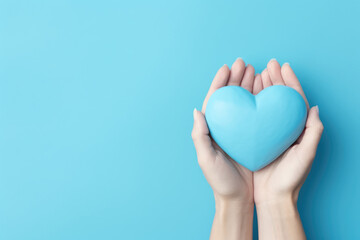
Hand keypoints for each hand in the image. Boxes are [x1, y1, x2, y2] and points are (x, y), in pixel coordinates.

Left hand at [191, 58, 260, 239]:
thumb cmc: (219, 181)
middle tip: (244, 63)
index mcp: (211, 130)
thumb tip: (196, 111)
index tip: (226, 67)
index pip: (214, 100)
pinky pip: (255, 114)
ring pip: (243, 102)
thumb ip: (200, 135)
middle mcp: (225, 127)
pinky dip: (258, 101)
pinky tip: (264, 91)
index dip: (219, 83)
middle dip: (235, 79)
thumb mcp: (205, 159)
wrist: (237, 198)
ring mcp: (238, 131)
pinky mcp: (251, 137)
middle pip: (230, 97)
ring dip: (247, 86)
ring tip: (255, 70)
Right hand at [254, 59, 323, 239]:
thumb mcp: (306, 156)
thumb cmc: (291, 179)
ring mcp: (268, 132)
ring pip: (265, 104)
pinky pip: (252, 116)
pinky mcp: (255, 138)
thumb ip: (313, 132)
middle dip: (274, 78)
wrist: (272, 197)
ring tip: (256, 72)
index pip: (294, 99)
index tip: (283, 66)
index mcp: (297, 129)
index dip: (290, 81)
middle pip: (279, 98)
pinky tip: (246, 93)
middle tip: (268, 63)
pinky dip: (250, 102)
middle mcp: (282, 127)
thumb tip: (314, 108)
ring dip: (261, 87)